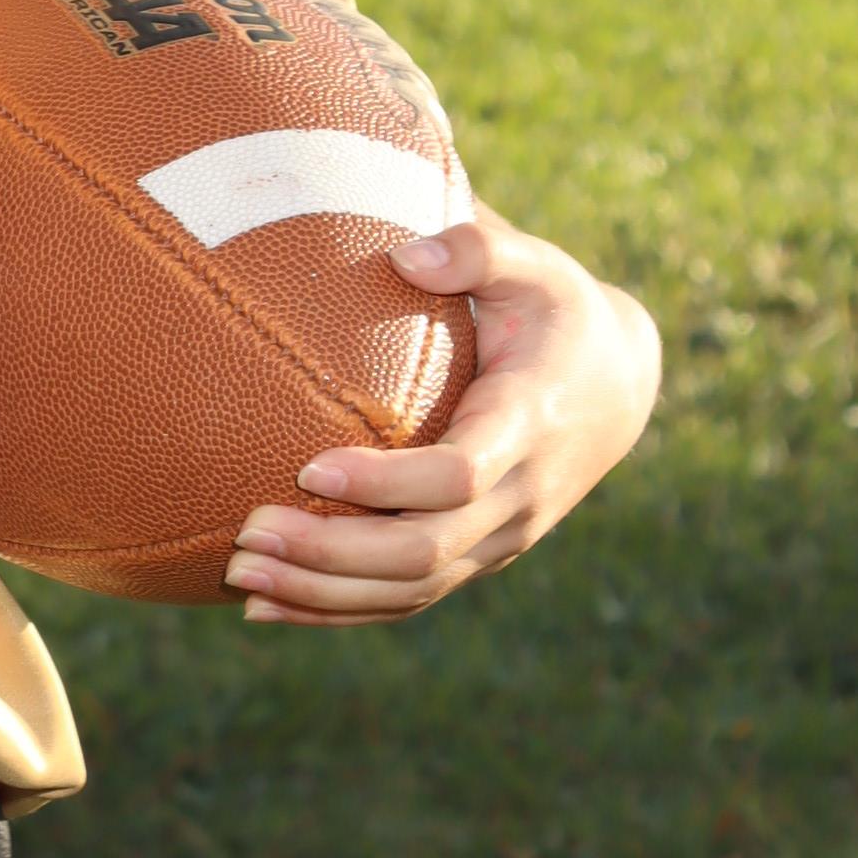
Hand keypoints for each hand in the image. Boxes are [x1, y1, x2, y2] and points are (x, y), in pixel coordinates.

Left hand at [222, 204, 660, 626]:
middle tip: (247, 533)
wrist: (617, 389)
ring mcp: (501, 538)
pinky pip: (408, 600)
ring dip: (322, 592)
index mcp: (528, 424)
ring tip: (240, 573)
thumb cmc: (556, 312)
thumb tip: (407, 255)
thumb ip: (478, 247)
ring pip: (411, 590)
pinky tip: (268, 607)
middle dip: (332, 553)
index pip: (458, 476)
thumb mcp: (535, 265)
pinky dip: (339, 610)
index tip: (308, 469)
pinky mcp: (479, 557)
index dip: (385, 483)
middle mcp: (519, 497)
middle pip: (424, 552)